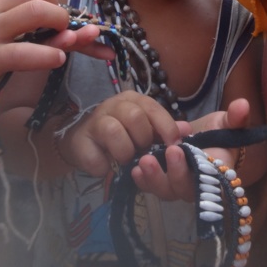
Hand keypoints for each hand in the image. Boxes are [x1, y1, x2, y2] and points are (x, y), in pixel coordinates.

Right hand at [57, 91, 191, 176]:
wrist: (85, 140)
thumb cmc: (121, 134)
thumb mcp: (145, 129)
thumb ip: (164, 129)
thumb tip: (186, 130)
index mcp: (133, 100)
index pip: (153, 107)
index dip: (166, 127)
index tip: (174, 146)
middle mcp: (114, 105)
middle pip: (135, 116)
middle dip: (143, 140)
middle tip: (142, 152)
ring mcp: (96, 121)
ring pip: (114, 131)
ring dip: (124, 152)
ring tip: (125, 160)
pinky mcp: (80, 140)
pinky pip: (96, 156)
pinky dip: (104, 166)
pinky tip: (106, 166)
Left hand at [131, 99, 250, 200]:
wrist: (201, 139)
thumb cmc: (217, 133)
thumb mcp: (226, 122)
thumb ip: (235, 117)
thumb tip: (243, 104)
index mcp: (217, 173)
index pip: (208, 181)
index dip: (195, 172)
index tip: (180, 151)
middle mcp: (197, 185)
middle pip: (185, 189)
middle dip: (174, 174)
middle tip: (167, 152)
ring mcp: (178, 185)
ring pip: (167, 191)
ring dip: (154, 179)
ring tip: (143, 162)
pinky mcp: (163, 182)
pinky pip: (153, 188)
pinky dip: (144, 182)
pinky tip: (134, 171)